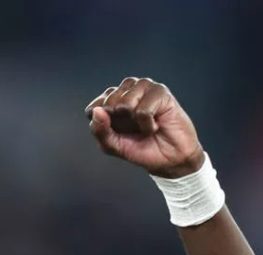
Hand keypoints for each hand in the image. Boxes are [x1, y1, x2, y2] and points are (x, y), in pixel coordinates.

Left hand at [85, 78, 204, 177]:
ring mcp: (142, 88)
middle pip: (107, 103)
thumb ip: (100, 131)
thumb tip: (97, 111)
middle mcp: (125, 91)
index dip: (102, 125)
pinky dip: (147, 124)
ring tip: (145, 125)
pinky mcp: (159, 91)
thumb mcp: (114, 146)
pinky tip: (155, 125)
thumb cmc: (142, 149)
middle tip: (134, 129)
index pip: (93, 107)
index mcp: (110, 103)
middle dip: (119, 123)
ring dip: (134, 122)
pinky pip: (142, 110)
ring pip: (124, 102)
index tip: (116, 134)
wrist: (169, 159)